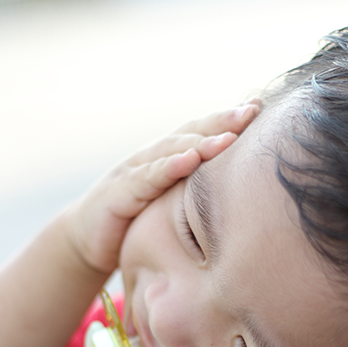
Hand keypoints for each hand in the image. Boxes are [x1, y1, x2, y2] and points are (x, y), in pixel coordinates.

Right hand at [66, 104, 259, 274]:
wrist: (88, 241)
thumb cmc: (137, 223)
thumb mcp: (173, 206)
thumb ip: (198, 194)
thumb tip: (242, 196)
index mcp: (168, 158)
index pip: (202, 131)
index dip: (229, 118)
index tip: (260, 105)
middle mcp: (152, 157)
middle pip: (191, 132)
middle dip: (223, 120)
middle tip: (253, 110)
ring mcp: (133, 172)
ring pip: (171, 150)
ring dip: (202, 141)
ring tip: (230, 136)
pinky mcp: (118, 194)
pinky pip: (146, 179)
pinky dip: (168, 167)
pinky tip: (190, 160)